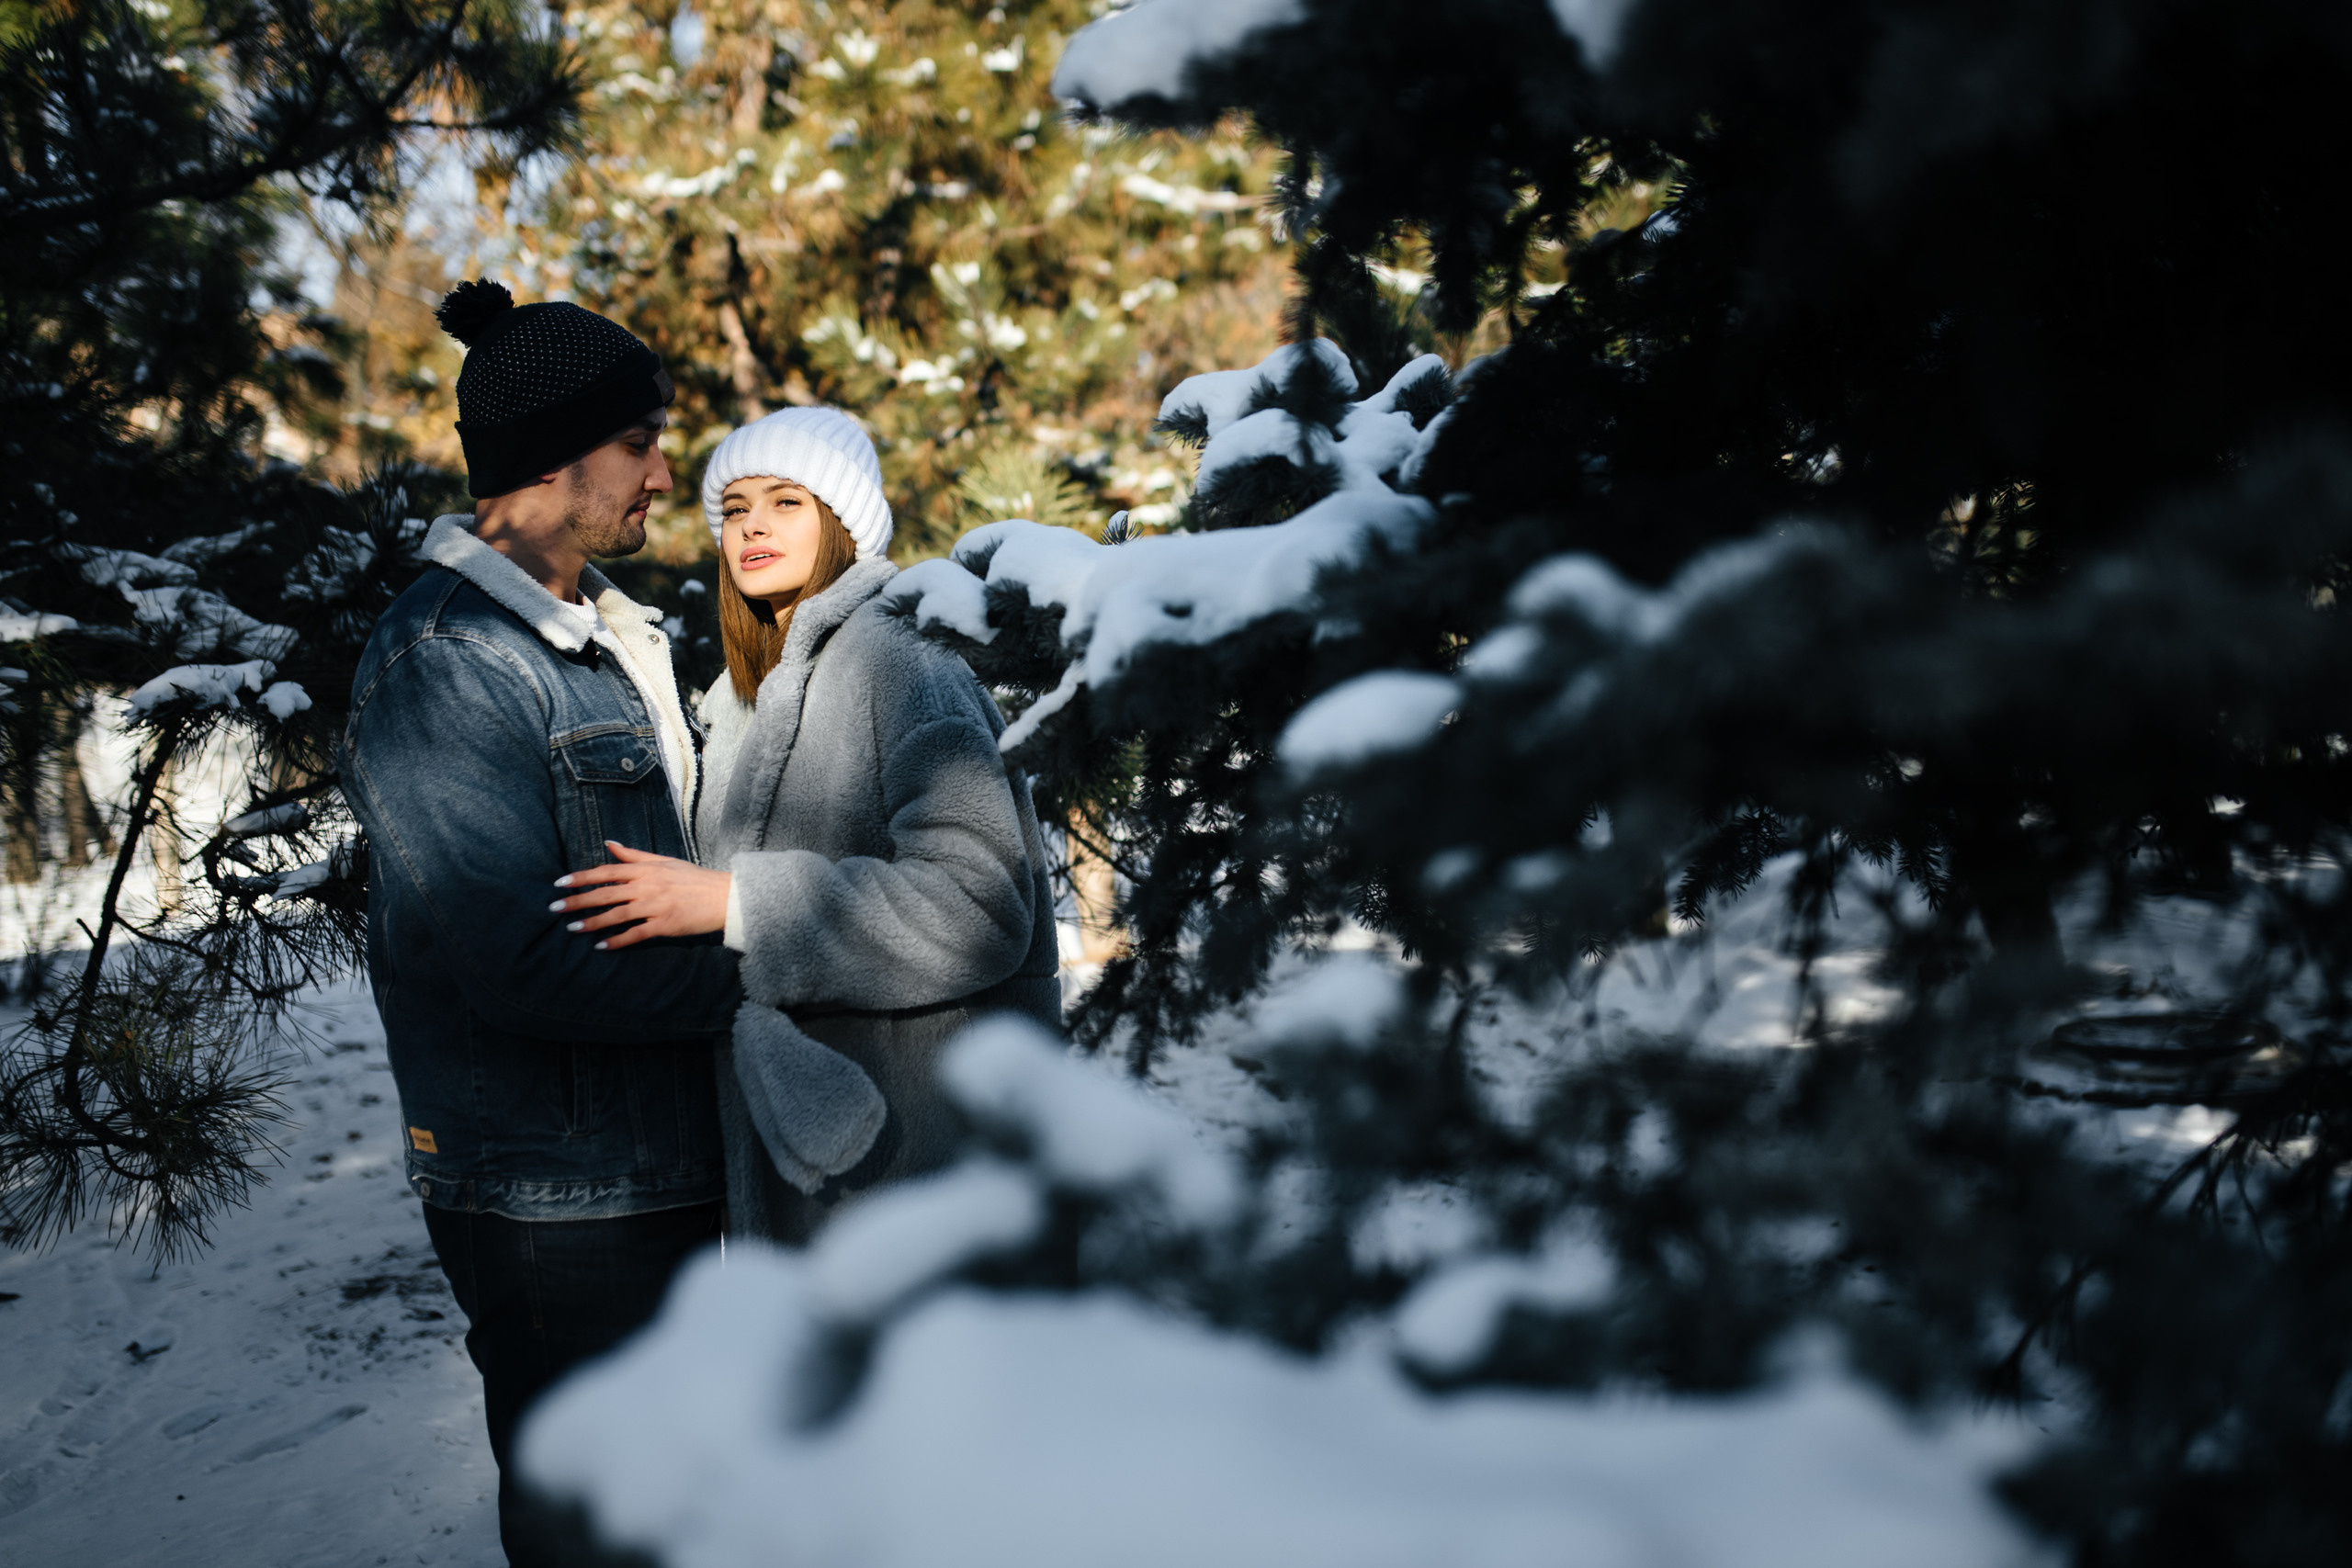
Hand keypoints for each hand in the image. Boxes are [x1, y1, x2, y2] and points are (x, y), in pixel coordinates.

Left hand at [552, 842, 730, 949]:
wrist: (724, 897)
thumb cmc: (693, 878)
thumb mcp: (664, 861)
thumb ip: (634, 855)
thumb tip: (609, 844)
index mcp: (646, 870)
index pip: (607, 871)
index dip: (582, 877)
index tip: (560, 883)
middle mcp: (647, 887)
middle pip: (606, 893)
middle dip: (578, 900)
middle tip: (554, 907)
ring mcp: (655, 907)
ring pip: (617, 914)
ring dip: (593, 922)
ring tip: (572, 928)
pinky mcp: (664, 926)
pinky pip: (636, 934)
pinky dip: (617, 941)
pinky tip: (601, 946)